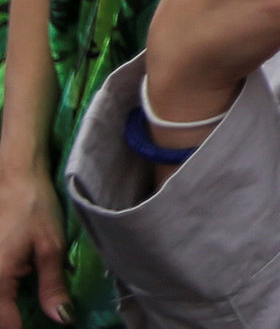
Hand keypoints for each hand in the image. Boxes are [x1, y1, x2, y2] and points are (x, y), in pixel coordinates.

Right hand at [0, 159, 67, 322]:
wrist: (13, 177)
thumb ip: (52, 285)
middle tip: (39, 315)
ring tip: (27, 306)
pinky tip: (18, 290)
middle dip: (13, 319)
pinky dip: (4, 294)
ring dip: (7, 307)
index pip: (6, 323)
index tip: (50, 327)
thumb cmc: (34, 207)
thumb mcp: (51, 246)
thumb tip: (61, 318)